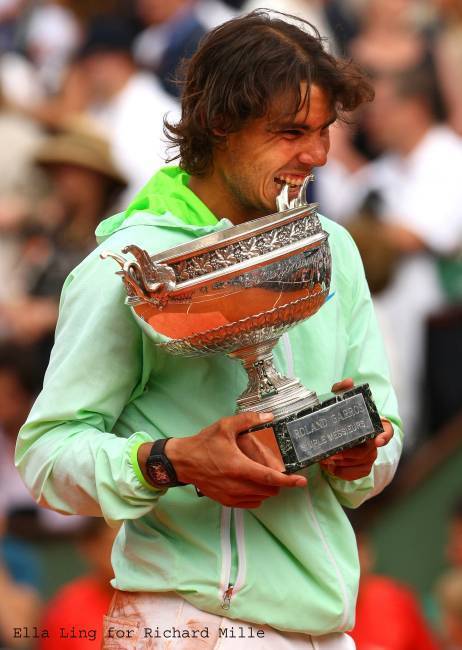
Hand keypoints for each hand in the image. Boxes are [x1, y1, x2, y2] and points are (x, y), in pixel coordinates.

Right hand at [159, 412, 306, 507]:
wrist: (183, 462)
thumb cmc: (204, 444)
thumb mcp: (225, 426)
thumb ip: (248, 420)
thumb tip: (269, 416)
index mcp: (239, 467)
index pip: (270, 478)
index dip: (288, 481)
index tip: (301, 482)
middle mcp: (237, 485)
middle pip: (269, 490)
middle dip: (277, 482)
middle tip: (277, 470)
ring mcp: (231, 496)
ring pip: (261, 497)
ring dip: (267, 488)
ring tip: (263, 474)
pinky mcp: (226, 501)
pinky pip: (250, 502)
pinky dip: (256, 495)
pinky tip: (252, 483)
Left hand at [319, 378, 393, 480]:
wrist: (334, 432)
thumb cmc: (340, 416)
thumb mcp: (339, 400)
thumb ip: (342, 390)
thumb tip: (348, 382)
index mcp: (373, 425)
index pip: (387, 430)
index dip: (384, 436)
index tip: (377, 441)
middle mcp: (374, 442)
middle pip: (368, 451)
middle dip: (350, 454)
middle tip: (333, 453)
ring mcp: (369, 456)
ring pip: (361, 463)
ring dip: (343, 464)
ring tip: (326, 460)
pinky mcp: (361, 467)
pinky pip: (355, 474)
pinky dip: (342, 473)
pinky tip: (329, 468)